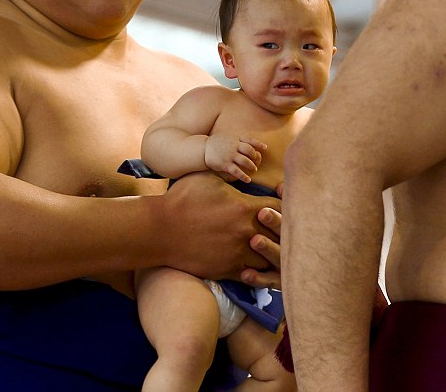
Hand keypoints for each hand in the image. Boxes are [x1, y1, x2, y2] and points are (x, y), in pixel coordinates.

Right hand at [162, 172, 280, 279]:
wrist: (159, 230)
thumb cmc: (182, 200)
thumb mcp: (208, 178)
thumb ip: (231, 175)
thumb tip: (242, 168)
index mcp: (245, 207)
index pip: (282, 209)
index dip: (286, 208)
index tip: (281, 209)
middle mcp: (247, 232)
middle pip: (282, 235)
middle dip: (283, 232)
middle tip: (282, 231)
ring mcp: (238, 253)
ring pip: (270, 258)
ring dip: (272, 253)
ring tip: (270, 249)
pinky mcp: (227, 270)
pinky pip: (255, 276)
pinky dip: (259, 272)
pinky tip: (256, 266)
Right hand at [204, 134, 266, 182]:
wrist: (203, 149)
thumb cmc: (217, 143)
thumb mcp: (228, 137)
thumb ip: (238, 139)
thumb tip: (249, 142)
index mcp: (235, 139)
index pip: (250, 140)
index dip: (258, 144)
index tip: (265, 148)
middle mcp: (234, 146)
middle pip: (250, 151)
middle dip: (255, 157)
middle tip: (256, 161)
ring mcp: (230, 155)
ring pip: (245, 161)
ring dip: (252, 166)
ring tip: (254, 169)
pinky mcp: (225, 164)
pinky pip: (237, 171)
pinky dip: (244, 176)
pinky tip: (248, 180)